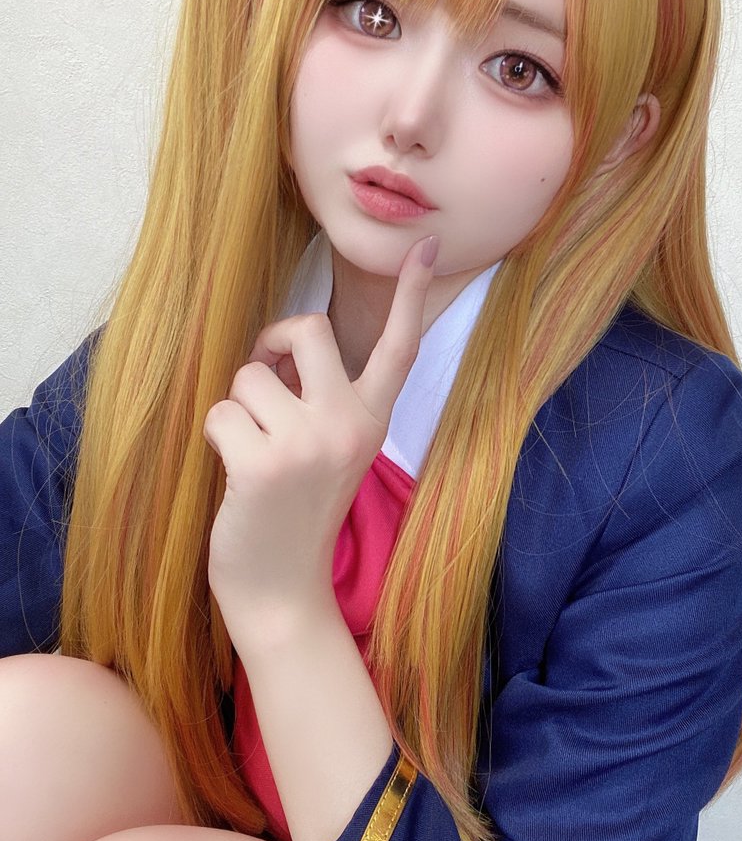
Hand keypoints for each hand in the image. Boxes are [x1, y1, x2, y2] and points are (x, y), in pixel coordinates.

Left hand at [202, 234, 438, 657]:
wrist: (283, 593)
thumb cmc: (295, 515)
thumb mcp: (329, 453)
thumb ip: (318, 400)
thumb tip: (274, 349)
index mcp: (371, 420)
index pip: (399, 348)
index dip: (410, 295)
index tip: (427, 247)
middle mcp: (351, 423)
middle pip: (305, 327)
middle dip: (269, 346)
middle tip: (263, 382)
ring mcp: (311, 442)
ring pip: (248, 374)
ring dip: (236, 408)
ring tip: (250, 455)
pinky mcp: (267, 462)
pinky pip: (220, 411)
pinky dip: (216, 438)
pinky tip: (235, 477)